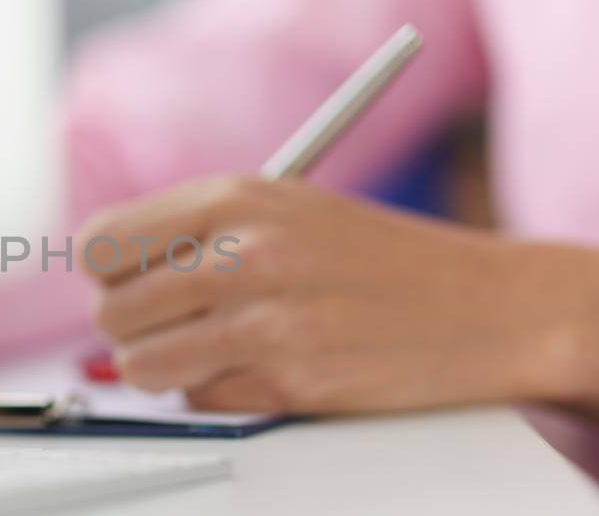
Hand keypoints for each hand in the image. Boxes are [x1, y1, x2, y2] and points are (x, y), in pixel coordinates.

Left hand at [78, 176, 598, 443]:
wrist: (496, 308)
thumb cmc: (388, 262)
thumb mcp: (288, 212)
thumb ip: (200, 235)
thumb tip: (109, 281)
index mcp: (235, 197)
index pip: (102, 241)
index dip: (111, 274)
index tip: (135, 287)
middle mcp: (242, 251)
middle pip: (112, 308)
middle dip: (136, 328)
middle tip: (183, 328)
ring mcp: (264, 318)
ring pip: (143, 364)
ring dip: (170, 370)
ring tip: (223, 352)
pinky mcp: (289, 380)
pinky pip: (202, 402)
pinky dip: (224, 397)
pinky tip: (274, 372)